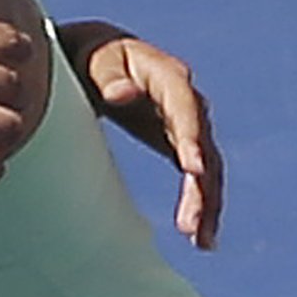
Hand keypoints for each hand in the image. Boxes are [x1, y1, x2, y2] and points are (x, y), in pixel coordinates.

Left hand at [62, 21, 223, 247]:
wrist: (94, 56)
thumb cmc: (89, 56)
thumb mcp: (93, 61)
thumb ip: (107, 76)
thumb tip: (125, 94)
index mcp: (164, 73)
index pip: (185, 106)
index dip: (191, 136)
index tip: (193, 168)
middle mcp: (185, 99)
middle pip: (202, 144)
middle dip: (202, 184)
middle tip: (192, 223)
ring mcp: (186, 122)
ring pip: (207, 166)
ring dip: (207, 203)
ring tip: (202, 241)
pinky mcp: (180, 142)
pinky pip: (199, 176)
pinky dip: (202, 205)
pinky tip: (203, 240)